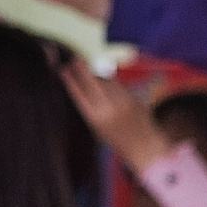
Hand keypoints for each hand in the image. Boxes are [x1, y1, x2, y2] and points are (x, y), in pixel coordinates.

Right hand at [59, 54, 173, 174]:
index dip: (69, 79)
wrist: (144, 147)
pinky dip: (112, 82)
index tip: (62, 69)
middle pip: (91, 82)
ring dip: (98, 75)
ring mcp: (123, 102)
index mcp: (95, 118)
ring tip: (90, 73)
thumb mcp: (98, 128)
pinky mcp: (134, 98)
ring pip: (106, 81)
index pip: (78, 93)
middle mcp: (108, 108)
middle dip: (82, 69)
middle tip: (75, 58)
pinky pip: (119, 85)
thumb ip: (91, 107)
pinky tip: (107, 83)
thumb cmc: (116, 139)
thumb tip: (84, 83)